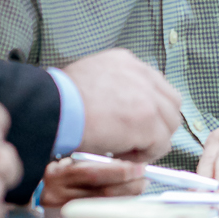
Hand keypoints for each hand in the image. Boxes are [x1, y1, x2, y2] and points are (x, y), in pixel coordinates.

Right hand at [40, 156, 145, 211]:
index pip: (93, 174)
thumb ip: (95, 165)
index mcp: (58, 175)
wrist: (34, 194)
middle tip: (145, 179)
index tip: (140, 168)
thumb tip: (130, 167)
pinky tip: (127, 198)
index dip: (121, 171)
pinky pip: (100, 216)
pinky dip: (118, 206)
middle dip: (130, 186)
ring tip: (140, 187)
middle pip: (102, 194)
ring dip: (128, 197)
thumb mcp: (71, 164)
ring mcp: (62, 212)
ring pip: (104, 206)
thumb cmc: (60, 175)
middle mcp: (57, 195)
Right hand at [64, 48, 181, 160]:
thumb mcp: (87, 79)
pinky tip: (123, 156)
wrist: (49, 110)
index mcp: (125, 61)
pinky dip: (146, 155)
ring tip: (127, 150)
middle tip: (137, 139)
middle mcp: (141, 75)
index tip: (135, 123)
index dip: (149, 108)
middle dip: (158, 123)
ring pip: (169, 123)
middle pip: (169, 102)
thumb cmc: (56, 101)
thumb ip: (111, 87)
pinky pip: (160, 144)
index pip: (155, 85)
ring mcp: (148, 98)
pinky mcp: (148, 121)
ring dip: (152, 140)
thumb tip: (120, 108)